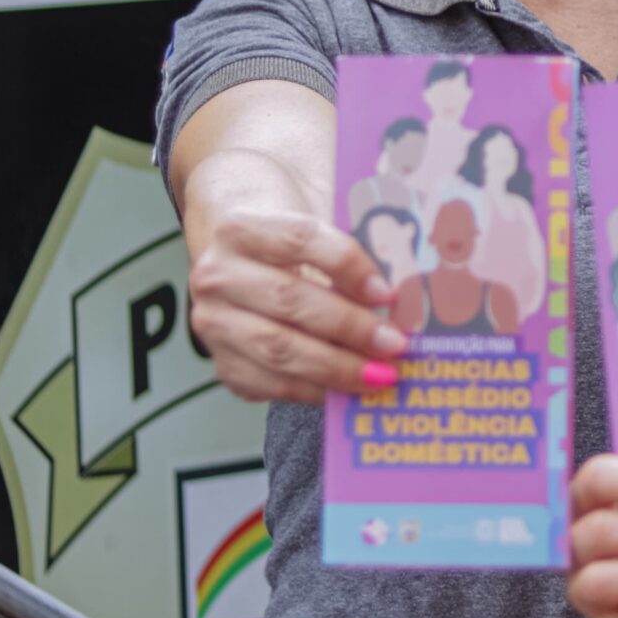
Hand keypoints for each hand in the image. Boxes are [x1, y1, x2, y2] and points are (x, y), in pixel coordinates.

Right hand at [185, 206, 404, 403]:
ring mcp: (213, 322)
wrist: (240, 262)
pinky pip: (272, 383)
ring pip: (278, 348)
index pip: (299, 239)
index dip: (346, 265)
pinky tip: (350, 390)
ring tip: (380, 374)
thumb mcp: (315, 229)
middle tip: (394, 343)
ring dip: (337, 366)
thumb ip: (353, 253)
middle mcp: (217, 274)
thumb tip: (404, 292)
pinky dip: (316, 390)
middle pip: (289, 299)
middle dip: (349, 326)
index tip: (387, 292)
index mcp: (242, 228)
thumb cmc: (291, 246)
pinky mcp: (224, 363)